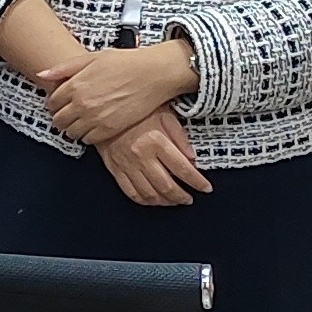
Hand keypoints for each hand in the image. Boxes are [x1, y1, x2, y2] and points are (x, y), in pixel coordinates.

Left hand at [36, 36, 199, 148]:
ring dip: (73, 128)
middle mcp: (82, 104)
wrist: (153, 74)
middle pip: (58, 120)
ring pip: (71, 133)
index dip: (53, 103)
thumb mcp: (92, 58)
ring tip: (82, 120)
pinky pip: (88, 140)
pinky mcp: (109, 130)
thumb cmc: (125, 63)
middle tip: (69, 113)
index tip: (60, 102)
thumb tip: (42, 74)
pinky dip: (88, 135)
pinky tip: (94, 125)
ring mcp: (95, 119)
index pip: (51, 102)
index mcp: (75, 85)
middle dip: (60, 117)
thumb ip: (64, 68)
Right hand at [98, 111, 212, 208]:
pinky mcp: (115, 169)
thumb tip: (193, 158)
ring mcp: (127, 165)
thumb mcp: (165, 114)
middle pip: (167, 186)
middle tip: (190, 198)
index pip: (183, 169)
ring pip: (150, 194)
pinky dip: (145, 201)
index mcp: (157, 141)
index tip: (206, 188)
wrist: (105, 109)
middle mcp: (142, 156)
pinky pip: (131, 192)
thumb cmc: (137, 110)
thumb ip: (180, 136)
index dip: (197, 182)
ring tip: (175, 201)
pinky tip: (154, 200)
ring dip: (165, 202)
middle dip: (182, 196)